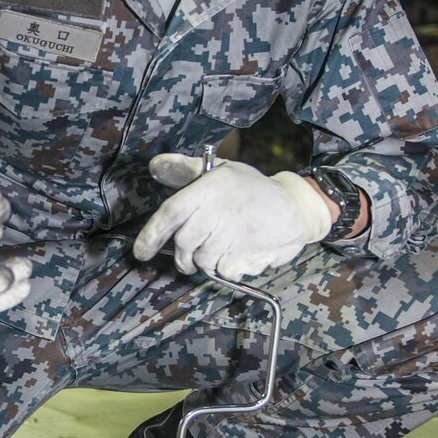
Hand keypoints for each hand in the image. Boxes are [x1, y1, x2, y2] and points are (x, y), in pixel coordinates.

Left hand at [133, 154, 330, 279]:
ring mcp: (235, 232)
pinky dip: (227, 269)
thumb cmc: (252, 189)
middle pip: (184, 243)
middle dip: (184, 255)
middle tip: (191, 256)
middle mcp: (220, 208)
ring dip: (206, 262)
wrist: (297, 207)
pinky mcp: (248, 253)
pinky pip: (223, 271)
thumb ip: (187, 170)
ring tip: (222, 248)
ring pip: (202, 260)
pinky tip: (239, 253)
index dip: (151, 235)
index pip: (171, 212)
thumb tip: (155, 166)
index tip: (140, 253)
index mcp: (211, 186)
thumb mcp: (222, 171)